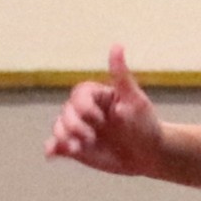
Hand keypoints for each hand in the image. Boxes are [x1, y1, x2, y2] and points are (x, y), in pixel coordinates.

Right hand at [45, 46, 164, 178]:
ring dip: (63, 137)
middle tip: (91, 138)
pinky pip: (57, 146)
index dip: (84, 107)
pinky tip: (52, 154)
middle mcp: (85, 111)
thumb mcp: (135, 100)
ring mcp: (79, 130)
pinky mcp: (75, 148)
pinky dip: (52, 148)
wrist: (148, 154)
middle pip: (66, 112)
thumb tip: (116, 45)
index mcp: (97, 96)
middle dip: (74, 125)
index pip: (79, 95)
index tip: (100, 119)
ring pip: (59, 128)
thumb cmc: (145, 124)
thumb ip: (120, 76)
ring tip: (76, 148)